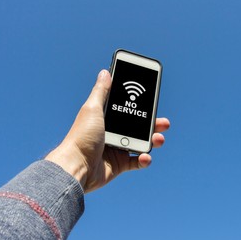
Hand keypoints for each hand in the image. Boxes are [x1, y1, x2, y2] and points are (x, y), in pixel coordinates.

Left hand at [45, 70, 169, 192]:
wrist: (76, 166)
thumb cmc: (81, 137)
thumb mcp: (92, 109)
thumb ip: (101, 91)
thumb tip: (105, 72)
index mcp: (107, 118)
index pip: (127, 109)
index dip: (140, 105)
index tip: (152, 100)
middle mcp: (113, 132)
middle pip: (138, 126)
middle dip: (153, 124)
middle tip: (164, 123)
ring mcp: (117, 148)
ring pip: (141, 143)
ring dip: (153, 141)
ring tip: (159, 139)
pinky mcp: (119, 164)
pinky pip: (137, 162)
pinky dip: (144, 160)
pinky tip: (145, 157)